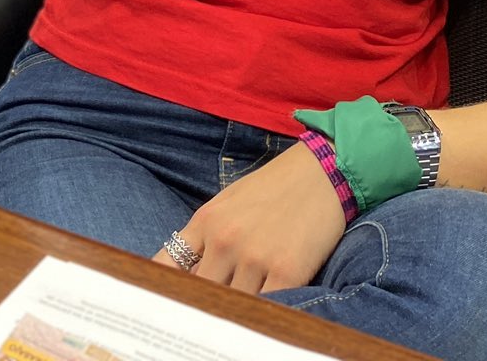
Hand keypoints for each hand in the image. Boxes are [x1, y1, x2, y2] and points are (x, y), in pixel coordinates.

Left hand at [151, 143, 346, 293]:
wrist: (321, 172)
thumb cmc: (274, 188)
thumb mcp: (227, 203)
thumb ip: (205, 236)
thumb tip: (187, 273)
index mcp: (206, 221)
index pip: (168, 265)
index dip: (165, 286)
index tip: (170, 297)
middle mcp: (225, 240)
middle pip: (201, 291)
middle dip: (205, 300)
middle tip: (214, 307)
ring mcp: (255, 258)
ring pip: (233, 304)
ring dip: (237, 309)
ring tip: (244, 307)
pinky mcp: (287, 272)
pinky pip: (266, 308)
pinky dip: (264, 313)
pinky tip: (267, 308)